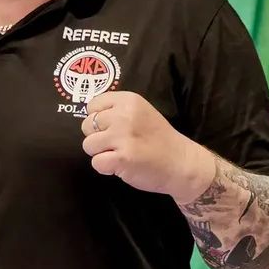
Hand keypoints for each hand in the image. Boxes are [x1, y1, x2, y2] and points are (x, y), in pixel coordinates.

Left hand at [80, 91, 214, 200]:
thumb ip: (118, 111)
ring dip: (100, 153)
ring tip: (119, 154)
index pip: (92, 105)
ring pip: (88, 145)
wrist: (181, 163)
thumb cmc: (159, 139)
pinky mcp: (121, 158)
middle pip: (87, 125)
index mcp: (128, 100)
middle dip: (97, 137)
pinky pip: (96, 163)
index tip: (111, 128)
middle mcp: (123, 115)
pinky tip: (121, 165)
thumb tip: (90, 117)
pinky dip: (105, 168)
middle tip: (117, 144)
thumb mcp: (141, 112)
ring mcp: (122, 137)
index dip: (97, 120)